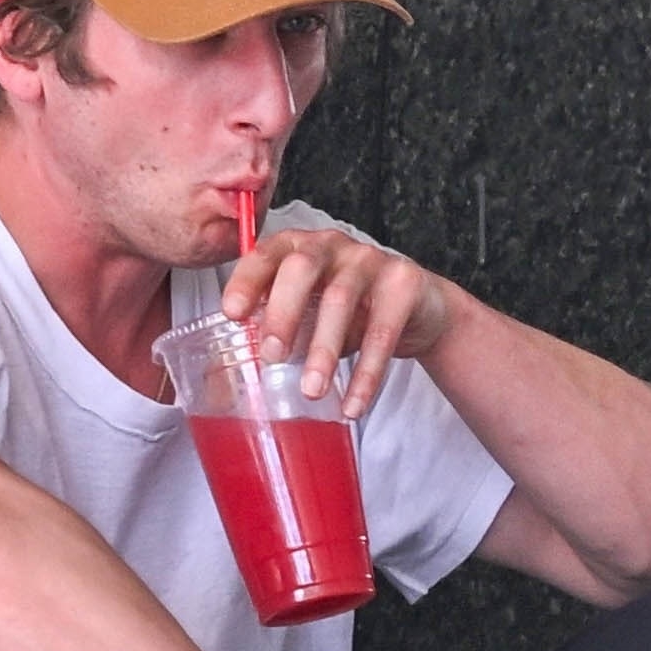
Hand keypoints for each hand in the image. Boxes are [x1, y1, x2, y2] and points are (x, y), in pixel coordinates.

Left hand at [220, 227, 450, 420]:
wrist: (418, 309)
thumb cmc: (352, 310)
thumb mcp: (310, 313)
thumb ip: (281, 328)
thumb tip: (247, 368)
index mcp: (299, 248)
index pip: (266, 254)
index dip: (246, 280)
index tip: (232, 313)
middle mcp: (332, 246)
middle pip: (302, 268)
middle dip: (282, 312)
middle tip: (272, 356)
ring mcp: (370, 260)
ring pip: (340, 300)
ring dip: (323, 351)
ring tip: (311, 391)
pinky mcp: (403, 283)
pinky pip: (382, 331)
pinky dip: (366, 373)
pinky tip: (354, 404)